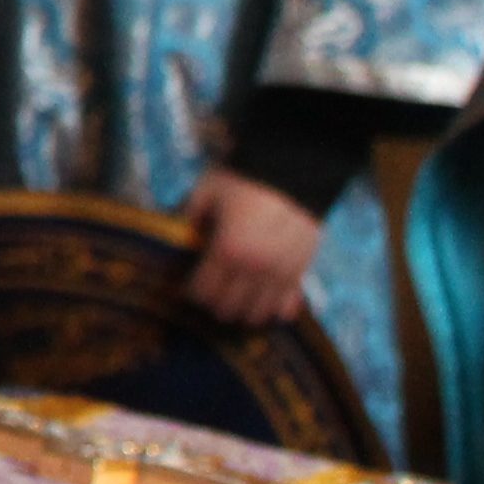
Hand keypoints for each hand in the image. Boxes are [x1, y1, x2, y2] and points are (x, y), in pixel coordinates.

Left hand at [183, 167, 324, 327]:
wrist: (295, 169)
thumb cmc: (246, 179)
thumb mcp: (207, 191)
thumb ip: (190, 215)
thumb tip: (180, 231)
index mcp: (226, 250)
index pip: (204, 292)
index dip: (193, 293)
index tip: (190, 286)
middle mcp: (254, 268)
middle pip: (229, 308)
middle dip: (215, 305)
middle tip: (211, 293)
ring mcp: (281, 273)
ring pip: (259, 313)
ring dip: (244, 311)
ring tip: (236, 299)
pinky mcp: (303, 270)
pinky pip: (288, 305)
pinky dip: (275, 309)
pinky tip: (266, 303)